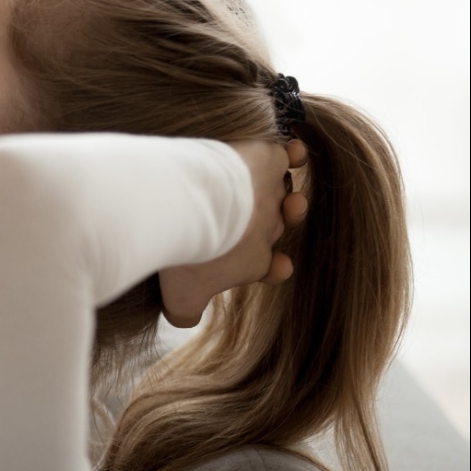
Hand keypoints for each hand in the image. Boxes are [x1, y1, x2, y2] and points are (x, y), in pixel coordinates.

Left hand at [159, 140, 308, 327]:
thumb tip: (182, 320)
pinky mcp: (266, 160)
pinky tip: (290, 150)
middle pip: (274, 225)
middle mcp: (268, 227)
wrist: (192, 208)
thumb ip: (185, 312)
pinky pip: (285, 155)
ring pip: (285, 193)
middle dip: (271, 227)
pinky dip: (290, 153)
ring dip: (287, 195)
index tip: (277, 267)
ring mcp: (269, 193)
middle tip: (256, 225)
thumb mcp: (181, 297)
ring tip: (286, 196)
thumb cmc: (186, 255)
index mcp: (254, 261)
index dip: (273, 268)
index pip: (270, 265)